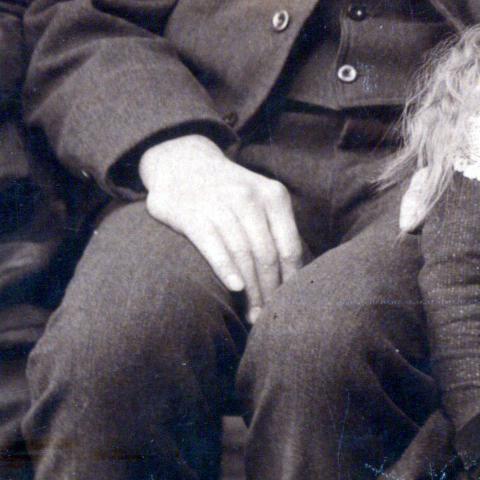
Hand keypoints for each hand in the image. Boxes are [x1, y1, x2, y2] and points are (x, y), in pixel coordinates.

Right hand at [138, 134, 305, 304]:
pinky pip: (215, 246)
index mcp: (274, 196)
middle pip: (268, 256)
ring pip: (244, 255)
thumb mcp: (259, 198)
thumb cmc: (228, 193)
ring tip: (252, 315)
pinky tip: (235, 289)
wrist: (183, 163)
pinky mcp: (193, 214)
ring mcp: (221, 204)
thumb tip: (296, 278)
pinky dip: (227, 270)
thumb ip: (276, 229)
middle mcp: (250, 198)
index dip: (290, 280)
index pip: (289, 247)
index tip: (288, 303)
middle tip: (267, 316)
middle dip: (270, 291)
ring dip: (250, 291)